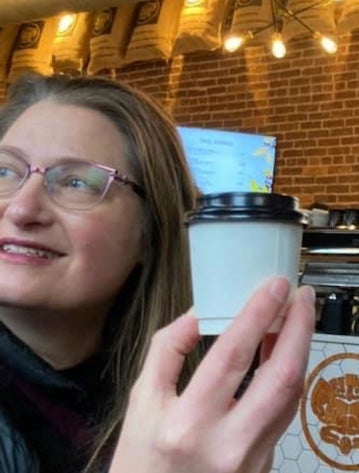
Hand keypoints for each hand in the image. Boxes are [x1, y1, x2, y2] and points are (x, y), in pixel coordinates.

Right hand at [110, 277, 315, 472]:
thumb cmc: (140, 457)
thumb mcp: (141, 398)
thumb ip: (168, 348)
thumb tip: (200, 313)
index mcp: (188, 423)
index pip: (232, 356)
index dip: (258, 314)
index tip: (274, 285)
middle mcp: (228, 444)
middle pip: (280, 377)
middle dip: (299, 328)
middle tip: (301, 295)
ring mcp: (253, 460)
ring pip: (291, 396)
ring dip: (299, 349)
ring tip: (296, 316)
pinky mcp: (265, 466)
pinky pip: (284, 412)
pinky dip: (288, 375)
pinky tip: (283, 352)